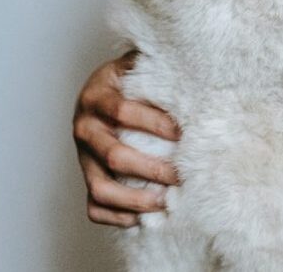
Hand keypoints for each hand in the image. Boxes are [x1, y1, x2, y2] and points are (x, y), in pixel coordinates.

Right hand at [72, 48, 181, 226]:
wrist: (105, 89)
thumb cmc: (133, 78)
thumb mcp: (140, 64)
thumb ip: (161, 67)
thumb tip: (200, 67)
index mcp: (96, 95)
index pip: (122, 111)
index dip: (155, 124)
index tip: (184, 134)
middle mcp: (83, 127)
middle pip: (114, 155)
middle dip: (153, 168)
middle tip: (183, 175)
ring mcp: (82, 156)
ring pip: (100, 188)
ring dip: (136, 199)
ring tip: (167, 202)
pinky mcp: (86, 177)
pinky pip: (94, 207)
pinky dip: (119, 217)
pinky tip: (146, 217)